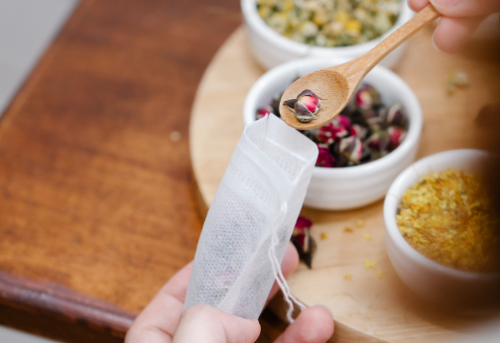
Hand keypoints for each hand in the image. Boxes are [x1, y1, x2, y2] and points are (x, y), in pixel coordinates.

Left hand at [125, 243, 333, 342]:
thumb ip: (202, 324)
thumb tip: (244, 320)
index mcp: (158, 341)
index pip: (177, 292)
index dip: (205, 264)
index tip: (233, 242)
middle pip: (223, 304)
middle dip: (252, 274)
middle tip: (276, 250)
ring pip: (257, 331)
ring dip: (284, 304)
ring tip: (300, 274)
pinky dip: (300, 340)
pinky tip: (319, 324)